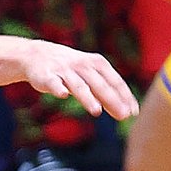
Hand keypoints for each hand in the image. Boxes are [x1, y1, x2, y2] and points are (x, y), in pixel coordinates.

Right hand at [22, 39, 138, 120]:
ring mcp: (64, 70)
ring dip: (87, 97)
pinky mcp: (46, 76)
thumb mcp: (91, 74)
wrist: (37, 55)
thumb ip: (106, 91)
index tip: (133, 112)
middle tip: (123, 115)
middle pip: (99, 84)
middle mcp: (82, 65)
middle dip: (112, 100)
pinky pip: (53, 82)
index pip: (114, 80)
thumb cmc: (70, 68)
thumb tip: (125, 111)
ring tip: (96, 111)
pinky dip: (58, 88)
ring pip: (78, 85)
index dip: (124, 96)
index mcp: (97, 63)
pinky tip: (63, 95)